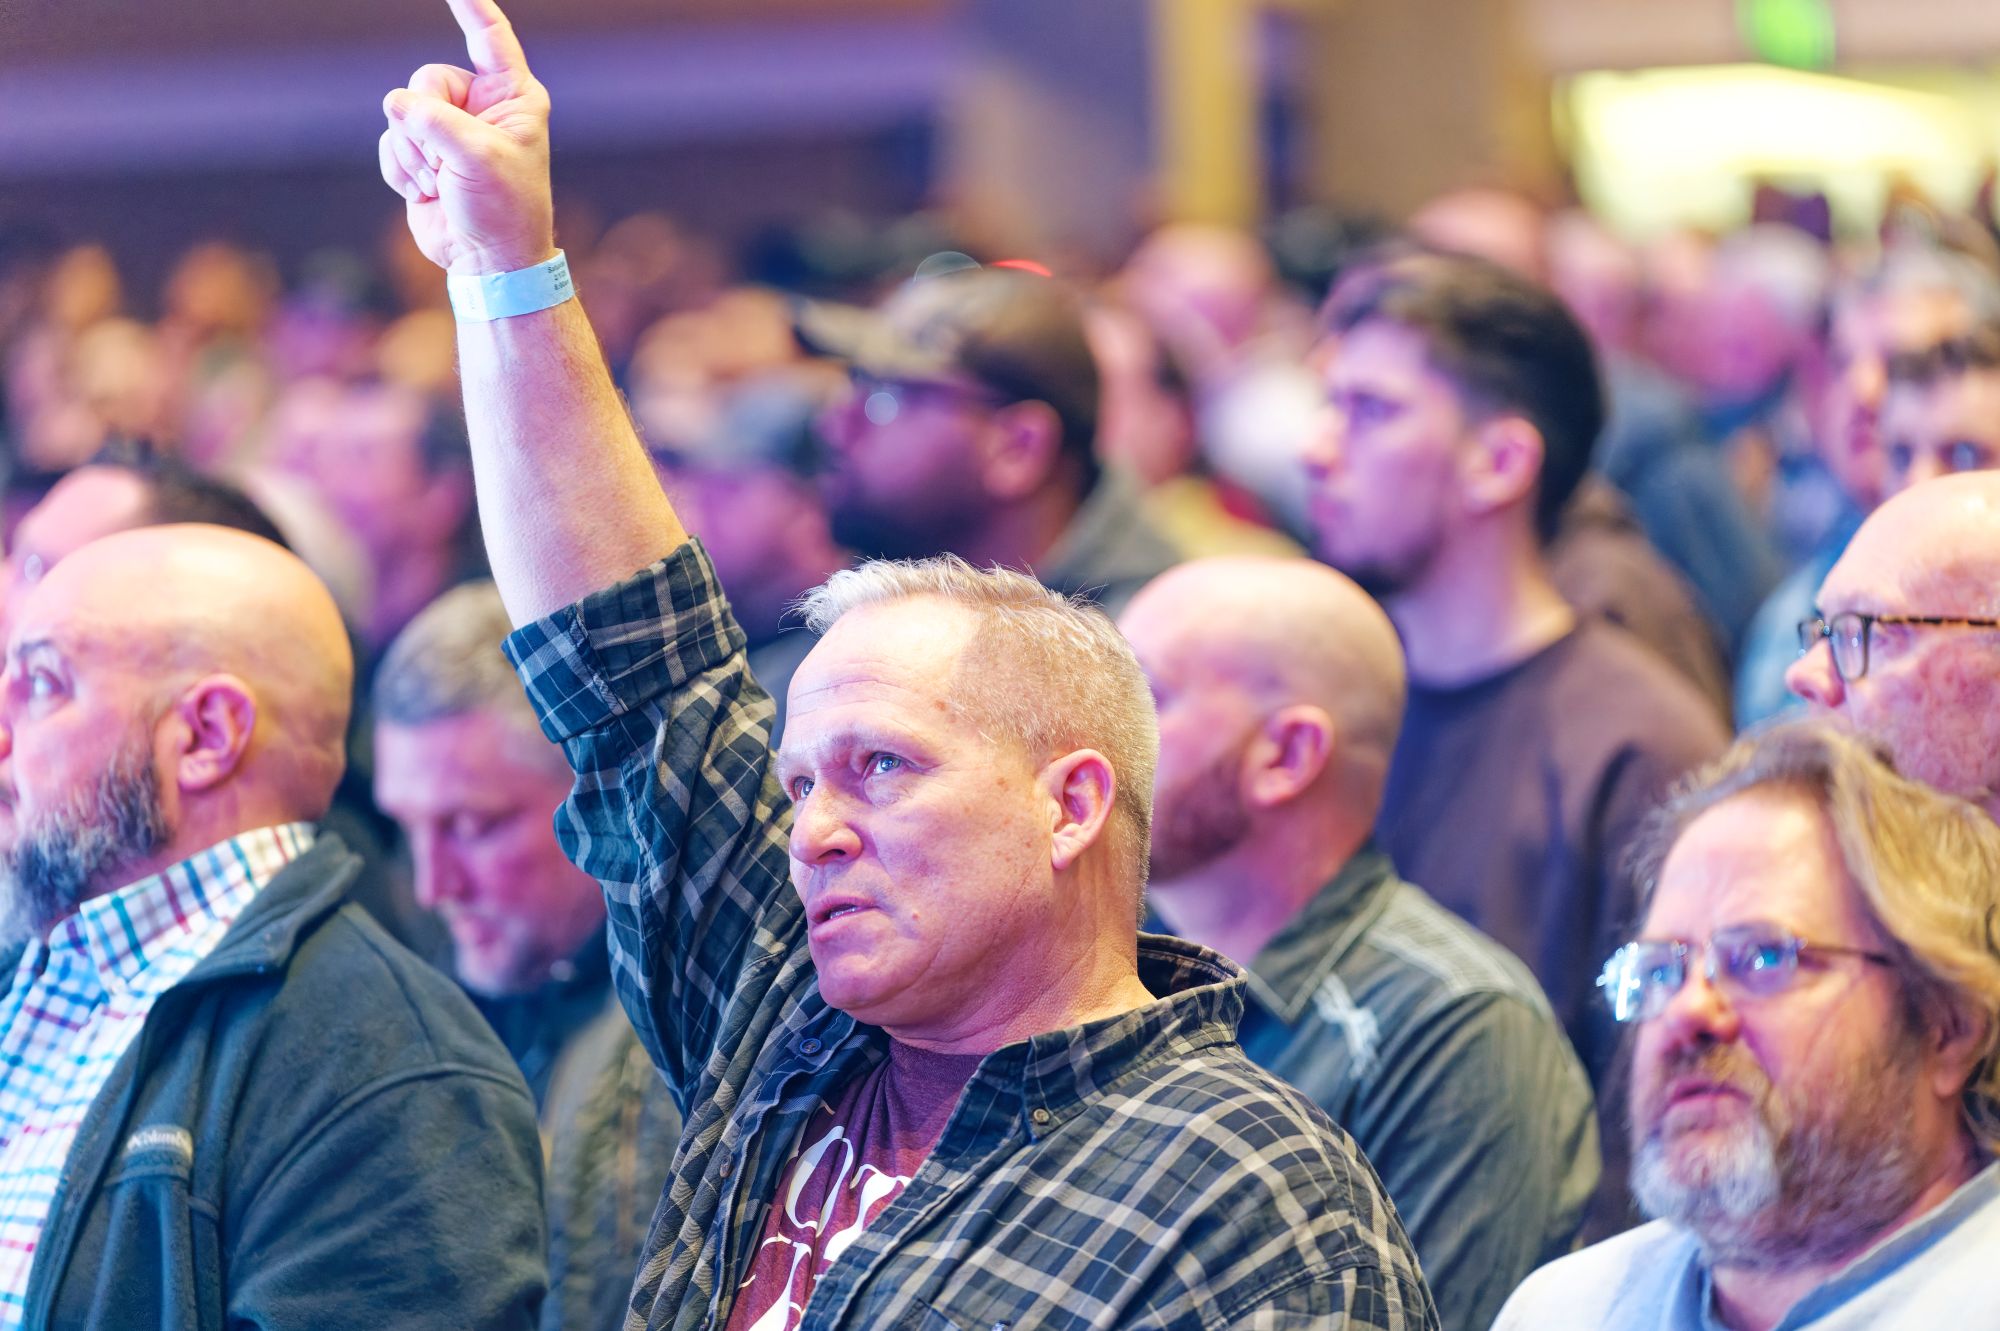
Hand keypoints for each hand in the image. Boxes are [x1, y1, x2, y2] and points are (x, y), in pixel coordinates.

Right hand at [379, 0, 555, 274]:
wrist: (487, 262)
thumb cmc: (502, 210)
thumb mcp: (476, 159)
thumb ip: (435, 121)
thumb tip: (395, 104)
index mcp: (512, 98)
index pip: (489, 38)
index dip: (471, 6)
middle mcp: (481, 107)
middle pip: (425, 80)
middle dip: (426, 123)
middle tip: (448, 163)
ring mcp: (449, 130)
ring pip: (401, 112)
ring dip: (414, 154)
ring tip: (441, 183)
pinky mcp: (423, 153)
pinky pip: (390, 140)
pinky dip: (401, 169)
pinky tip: (425, 193)